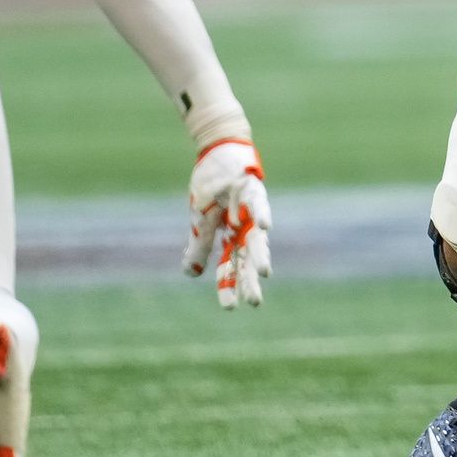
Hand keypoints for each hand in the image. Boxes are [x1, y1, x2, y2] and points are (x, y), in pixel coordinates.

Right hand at [182, 140, 271, 308]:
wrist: (217, 149)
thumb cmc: (211, 184)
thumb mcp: (200, 219)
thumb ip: (200, 246)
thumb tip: (191, 274)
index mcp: (230, 233)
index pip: (229, 264)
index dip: (229, 284)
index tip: (230, 308)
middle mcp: (244, 224)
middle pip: (246, 256)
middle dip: (249, 279)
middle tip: (255, 303)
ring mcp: (250, 207)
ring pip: (257, 234)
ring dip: (260, 253)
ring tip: (264, 273)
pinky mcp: (251, 188)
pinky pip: (258, 202)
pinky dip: (260, 213)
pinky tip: (265, 226)